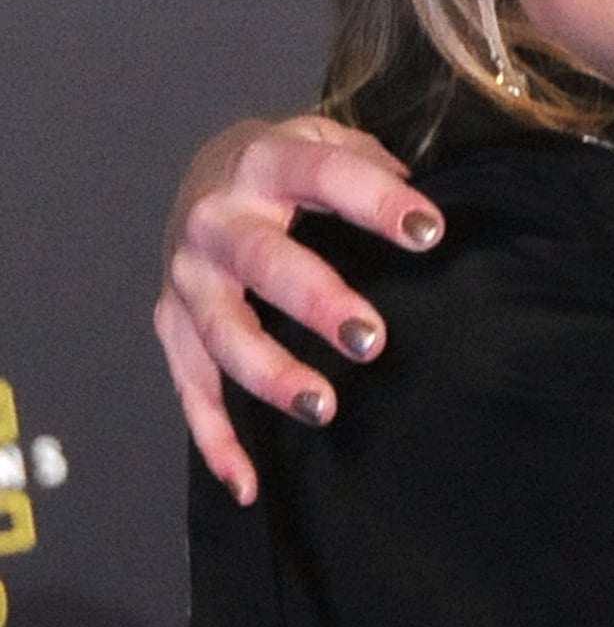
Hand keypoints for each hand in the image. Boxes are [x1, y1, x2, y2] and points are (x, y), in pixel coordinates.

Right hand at [155, 114, 439, 502]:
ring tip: (323, 406)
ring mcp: (188, 278)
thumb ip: (369, 162)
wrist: (205, 176)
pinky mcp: (173, 326)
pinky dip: (216, 440)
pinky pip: (191, 390)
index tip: (429, 231)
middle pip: (263, 262)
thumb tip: (421, 201)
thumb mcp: (321, 140)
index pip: (323, 175)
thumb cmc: (283, 169)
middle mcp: (215, 221)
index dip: (376, 200)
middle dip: (314, 301)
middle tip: (371, 339)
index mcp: (261, 163)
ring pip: (222, 333)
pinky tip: (249, 485)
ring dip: (269, 373)